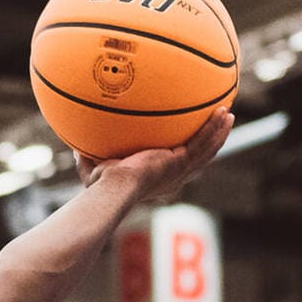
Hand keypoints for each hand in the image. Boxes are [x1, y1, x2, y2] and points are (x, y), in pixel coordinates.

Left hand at [76, 109, 233, 202]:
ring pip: (208, 149)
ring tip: (227, 113)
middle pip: (200, 156)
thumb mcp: (94, 169)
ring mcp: (180, 170)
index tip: (193, 138)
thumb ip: (88, 157)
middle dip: (211, 139)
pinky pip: (203, 142)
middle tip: (219, 122)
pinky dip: (214, 128)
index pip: (179, 164)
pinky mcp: (181, 163)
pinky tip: (222, 113)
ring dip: (219, 131)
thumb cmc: (100, 186)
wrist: (113, 189)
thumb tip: (75, 148)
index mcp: (160, 177)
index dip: (189, 152)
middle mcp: (174, 176)